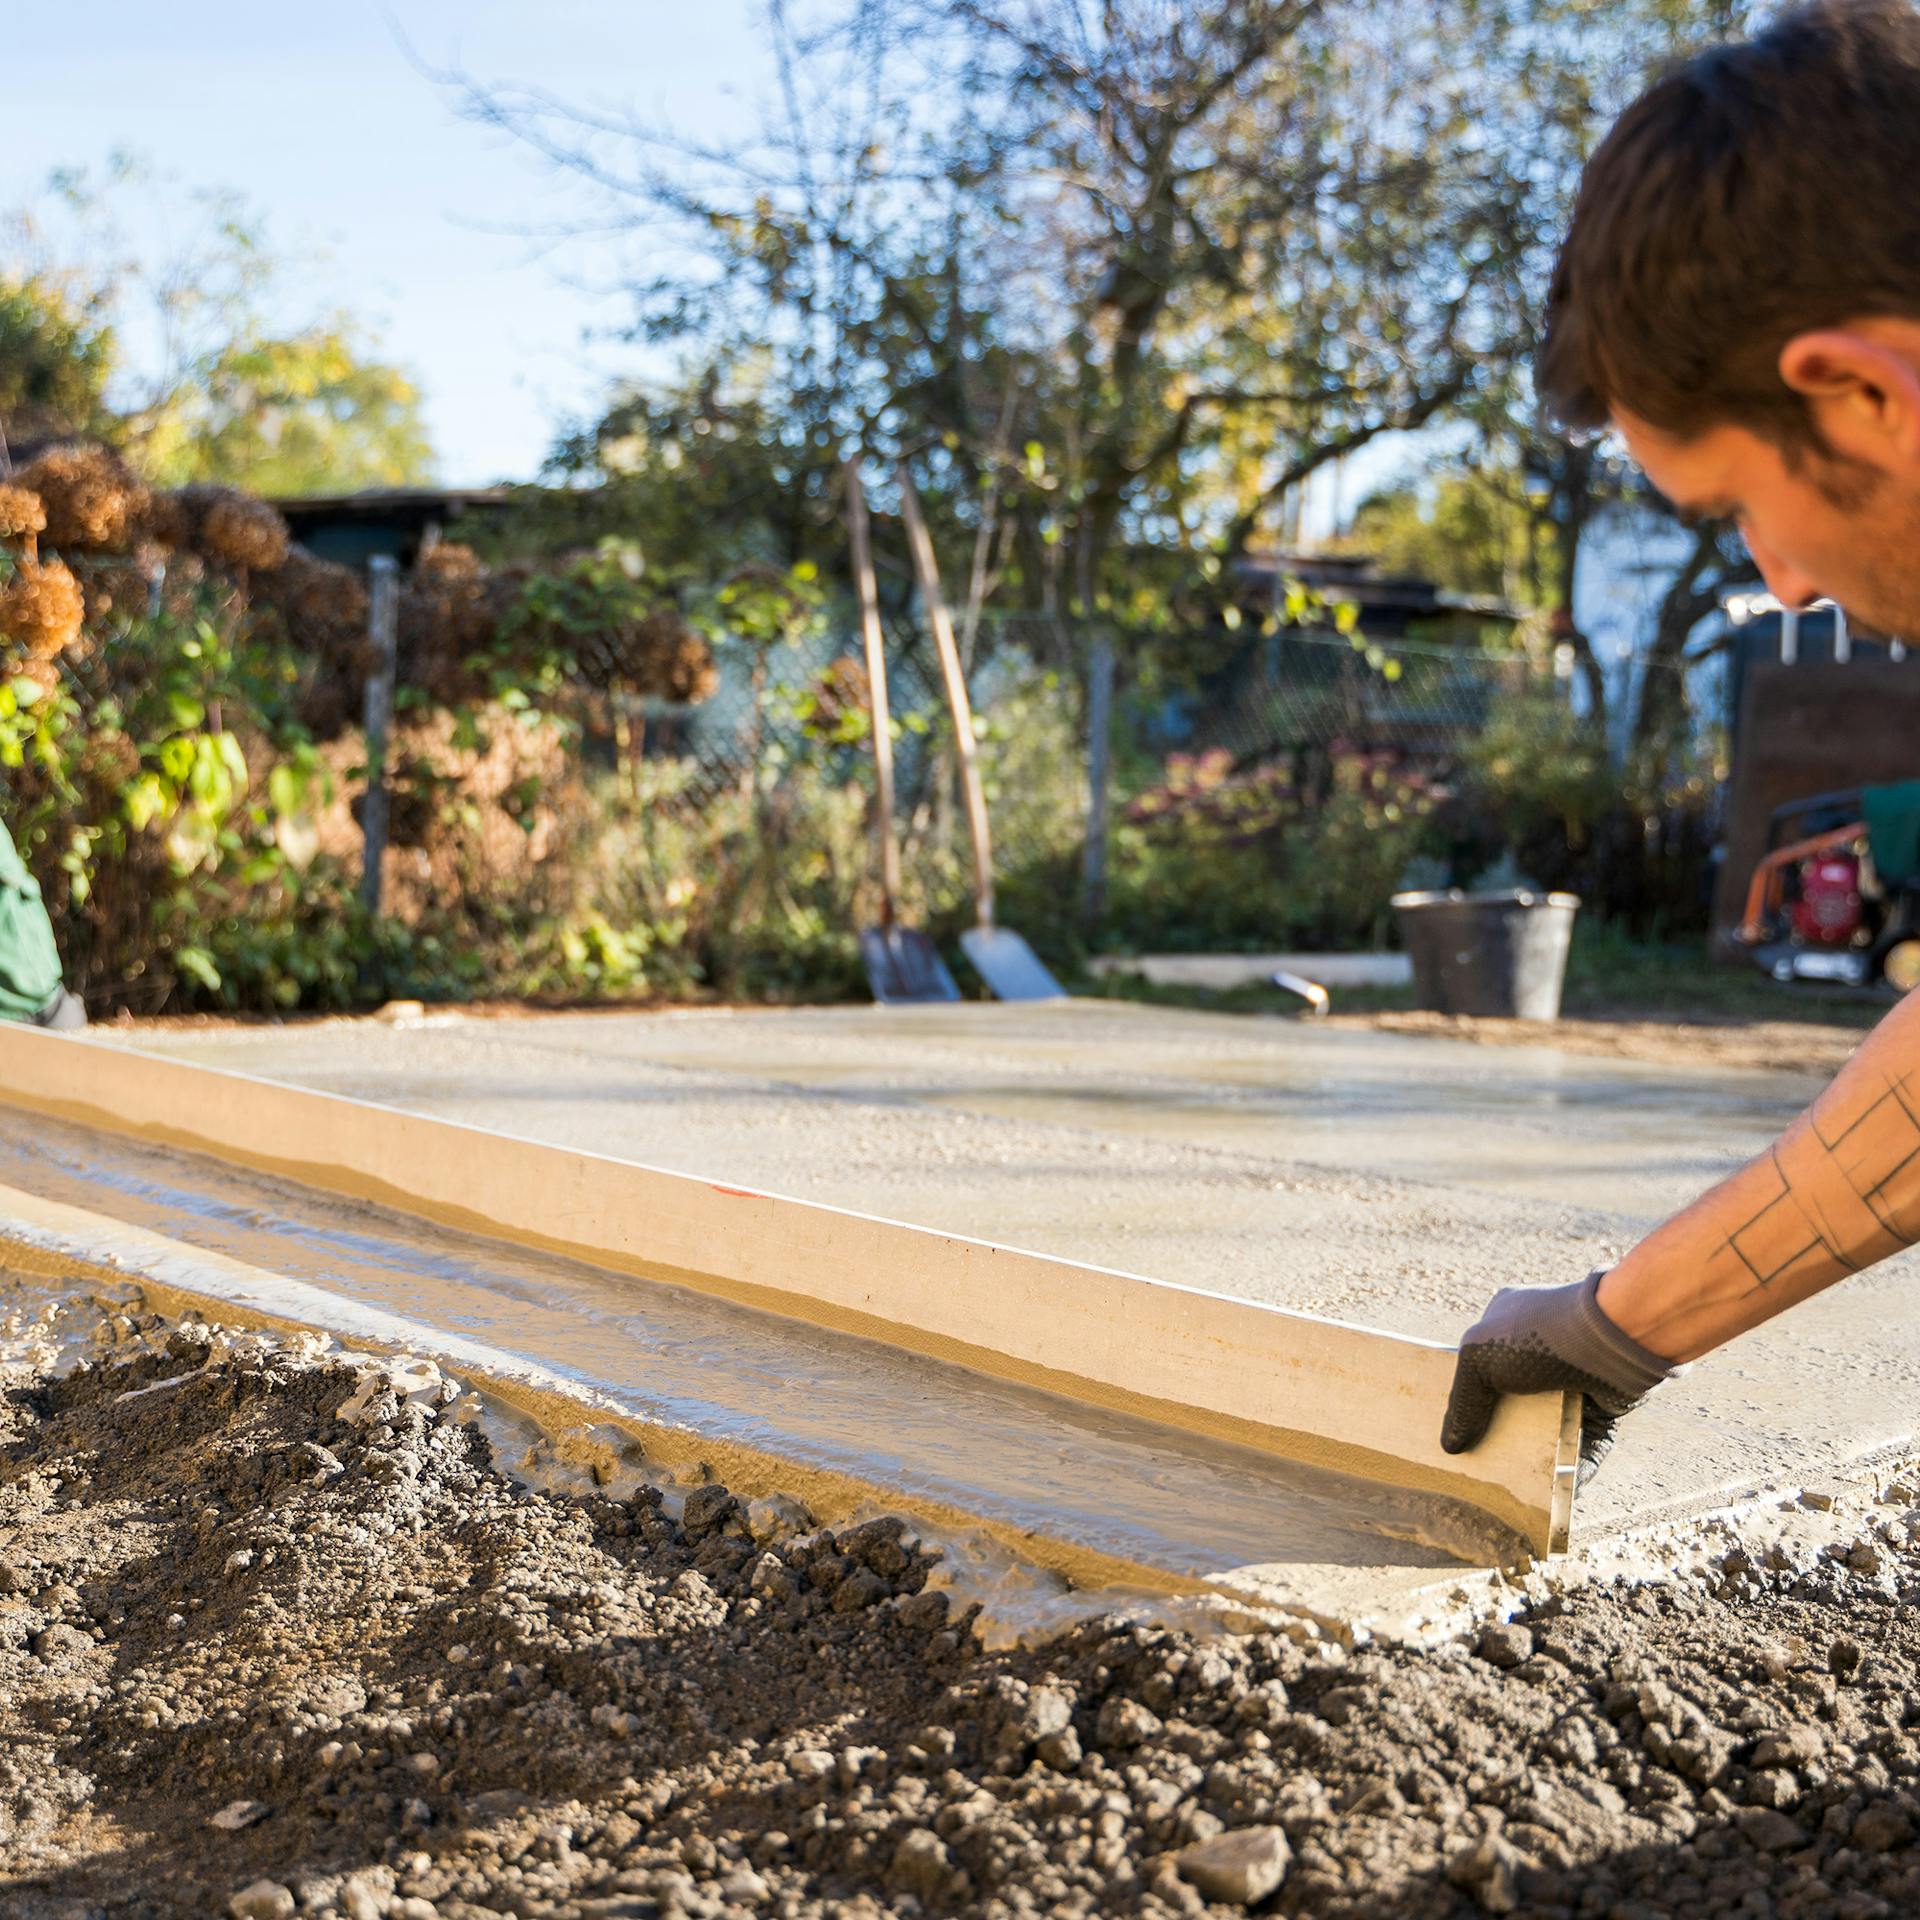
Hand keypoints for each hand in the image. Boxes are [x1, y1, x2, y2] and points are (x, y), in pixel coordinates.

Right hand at [1440, 1272, 1676, 1485]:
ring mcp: (1572, 1380)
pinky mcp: (1602, 1409)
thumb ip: (1461, 1403)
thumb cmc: (1538, 1337)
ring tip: (1510, 1488)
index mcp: (1506, 1325)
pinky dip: (1571, 1470)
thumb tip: (1450, 1446)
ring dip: (1533, 1457)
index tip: (1453, 1431)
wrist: (1613, 1340)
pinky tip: (1554, 1493)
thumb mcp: (1479, 1360)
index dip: (1466, 1396)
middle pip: (1511, 1402)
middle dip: (1497, 1433)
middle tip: (1478, 1465)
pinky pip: (1583, 1446)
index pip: (1479, 1365)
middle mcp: (1540, 1351)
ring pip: (1546, 1428)